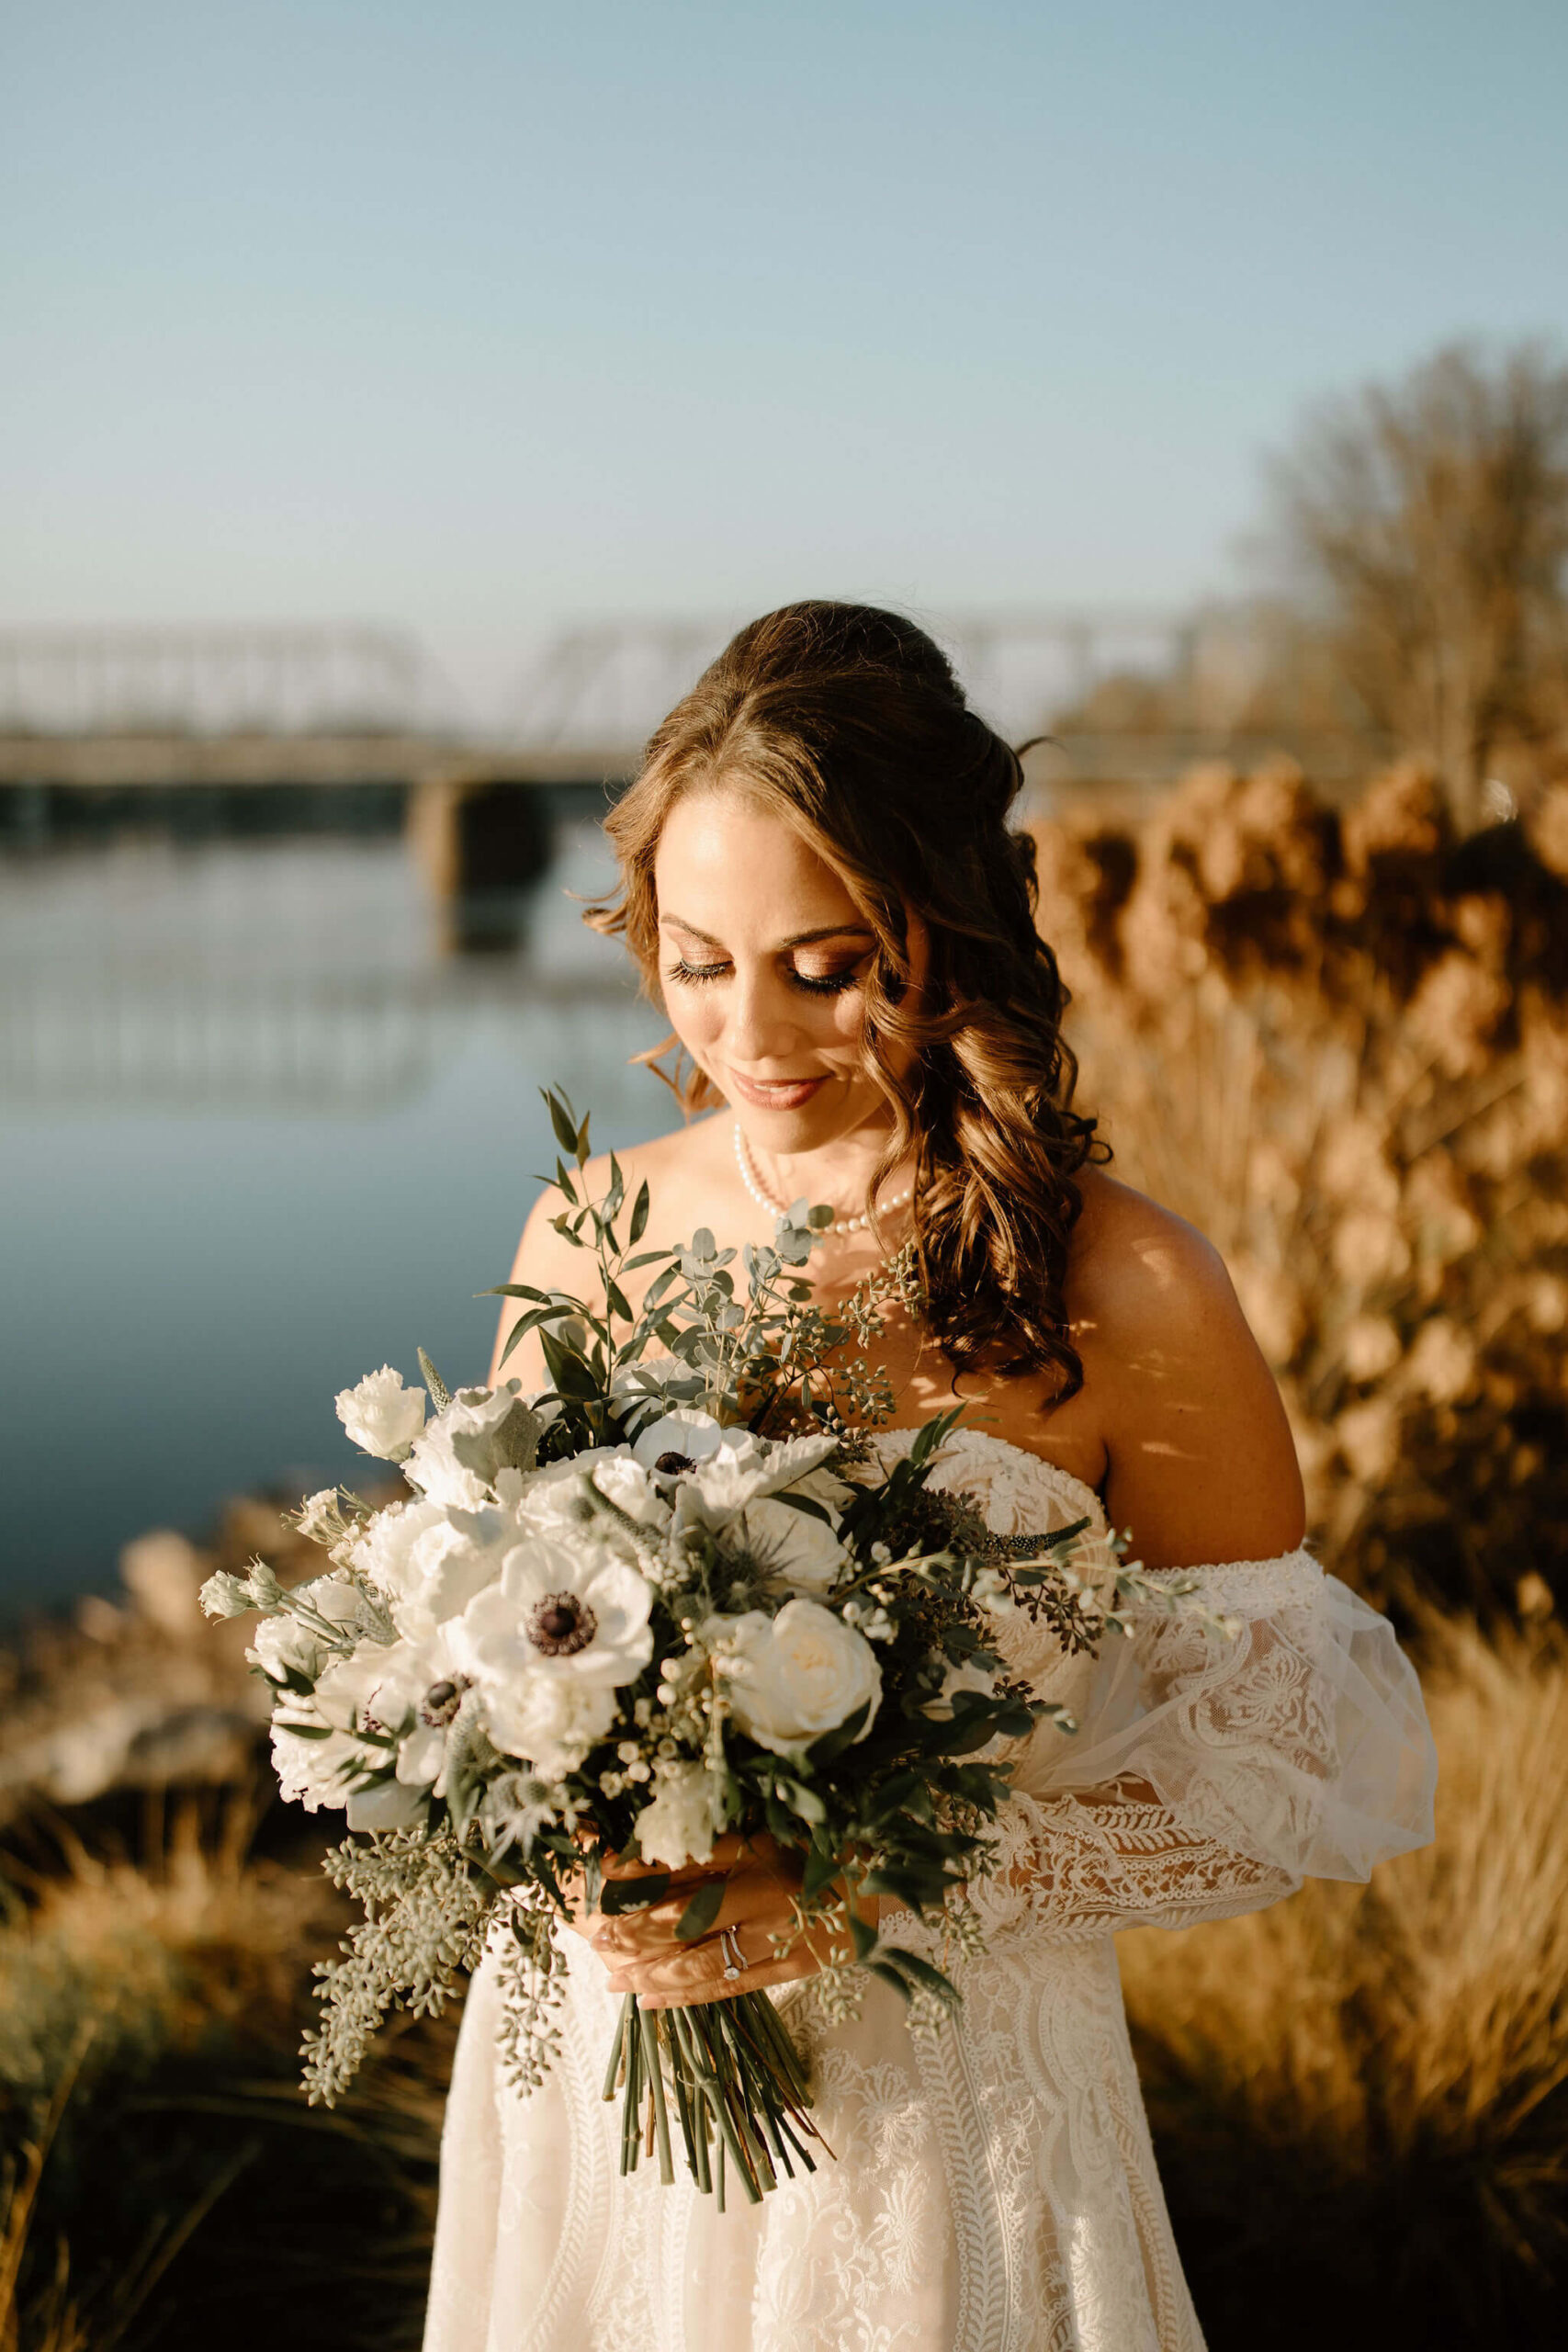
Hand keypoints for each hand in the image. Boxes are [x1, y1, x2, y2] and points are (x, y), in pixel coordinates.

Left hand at [563, 1832, 880, 2008]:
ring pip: (707, 1971)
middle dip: (640, 1947)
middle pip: (689, 1939)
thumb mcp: (764, 1832)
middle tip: (601, 1950)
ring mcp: (783, 1947)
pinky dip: (692, 1996)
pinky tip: (656, 2000)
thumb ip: (712, 1845)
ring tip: (617, 1983)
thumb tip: (649, 1853)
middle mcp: (767, 1916)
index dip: (640, 1912)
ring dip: (657, 1978)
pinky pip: (736, 1987)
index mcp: (759, 1876)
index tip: (603, 1912)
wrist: (890, 1868)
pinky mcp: (797, 1969)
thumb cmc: (820, 1836)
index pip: (684, 1901)